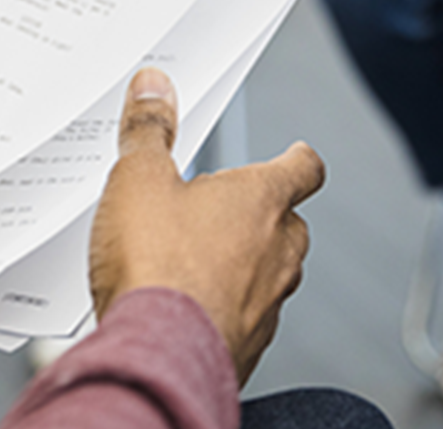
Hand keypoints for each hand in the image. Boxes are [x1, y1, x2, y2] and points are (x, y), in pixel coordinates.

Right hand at [90, 69, 324, 383]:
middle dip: (263, 214)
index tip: (296, 153)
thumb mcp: (139, 180)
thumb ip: (149, 131)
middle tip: (223, 209)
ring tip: (200, 260)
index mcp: (261, 200)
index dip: (298, 158)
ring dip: (248, 263)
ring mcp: (269, 301)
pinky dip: (230, 306)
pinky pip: (250, 316)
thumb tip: (154, 88)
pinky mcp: (250, 343)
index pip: (303, 168)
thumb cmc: (159, 268)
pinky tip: (191, 307)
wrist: (160, 355)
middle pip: (290, 222)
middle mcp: (278, 250)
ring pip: (274, 272)